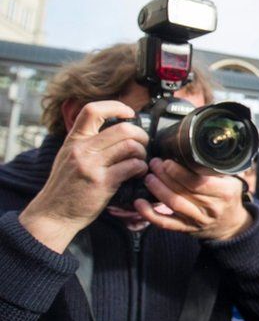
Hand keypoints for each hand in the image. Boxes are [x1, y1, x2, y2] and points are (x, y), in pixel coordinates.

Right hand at [19, 101, 148, 252]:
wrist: (53, 214)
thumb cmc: (66, 186)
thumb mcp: (68, 156)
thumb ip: (88, 142)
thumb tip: (118, 129)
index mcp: (74, 140)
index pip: (92, 110)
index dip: (115, 106)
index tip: (129, 113)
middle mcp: (81, 149)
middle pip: (122, 129)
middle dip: (141, 135)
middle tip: (144, 143)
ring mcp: (91, 166)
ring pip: (130, 146)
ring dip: (143, 152)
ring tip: (140, 160)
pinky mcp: (102, 182)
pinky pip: (132, 166)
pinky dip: (141, 167)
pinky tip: (138, 172)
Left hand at [133, 158, 252, 240]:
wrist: (231, 225)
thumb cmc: (228, 198)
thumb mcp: (232, 180)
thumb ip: (216, 168)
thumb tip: (197, 149)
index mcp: (224, 192)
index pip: (199, 182)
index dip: (179, 172)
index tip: (167, 162)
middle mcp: (211, 207)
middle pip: (183, 192)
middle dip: (165, 176)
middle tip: (154, 164)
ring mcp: (198, 220)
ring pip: (174, 204)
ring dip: (158, 190)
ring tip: (149, 177)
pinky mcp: (186, 229)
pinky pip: (166, 223)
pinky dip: (150, 214)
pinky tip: (139, 203)